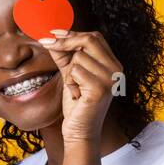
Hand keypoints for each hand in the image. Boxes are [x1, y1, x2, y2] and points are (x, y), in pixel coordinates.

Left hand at [38, 29, 121, 143]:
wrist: (80, 131)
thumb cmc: (77, 104)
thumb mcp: (70, 74)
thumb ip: (64, 55)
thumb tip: (51, 36)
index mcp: (113, 64)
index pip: (95, 37)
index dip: (73, 33)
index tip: (53, 34)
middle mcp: (116, 69)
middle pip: (89, 40)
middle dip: (65, 42)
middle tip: (47, 44)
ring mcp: (110, 79)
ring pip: (78, 57)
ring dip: (68, 72)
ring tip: (75, 88)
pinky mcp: (100, 88)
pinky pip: (75, 70)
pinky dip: (69, 81)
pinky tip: (76, 94)